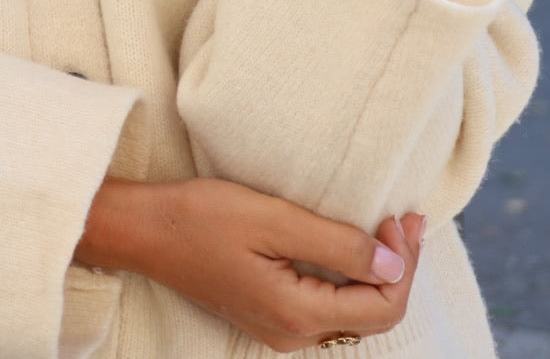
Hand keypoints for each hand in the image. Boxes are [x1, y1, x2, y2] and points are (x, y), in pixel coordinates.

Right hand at [76, 176, 424, 352]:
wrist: (146, 230)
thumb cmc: (203, 218)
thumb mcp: (274, 220)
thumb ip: (337, 245)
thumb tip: (395, 264)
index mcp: (297, 315)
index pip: (383, 307)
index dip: (403, 263)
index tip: (398, 214)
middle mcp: (293, 334)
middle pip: (374, 315)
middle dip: (398, 266)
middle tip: (402, 216)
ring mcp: (280, 328)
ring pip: (353, 313)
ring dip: (378, 271)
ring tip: (386, 226)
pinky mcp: (270, 313)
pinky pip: (329, 305)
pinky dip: (351, 276)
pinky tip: (352, 243)